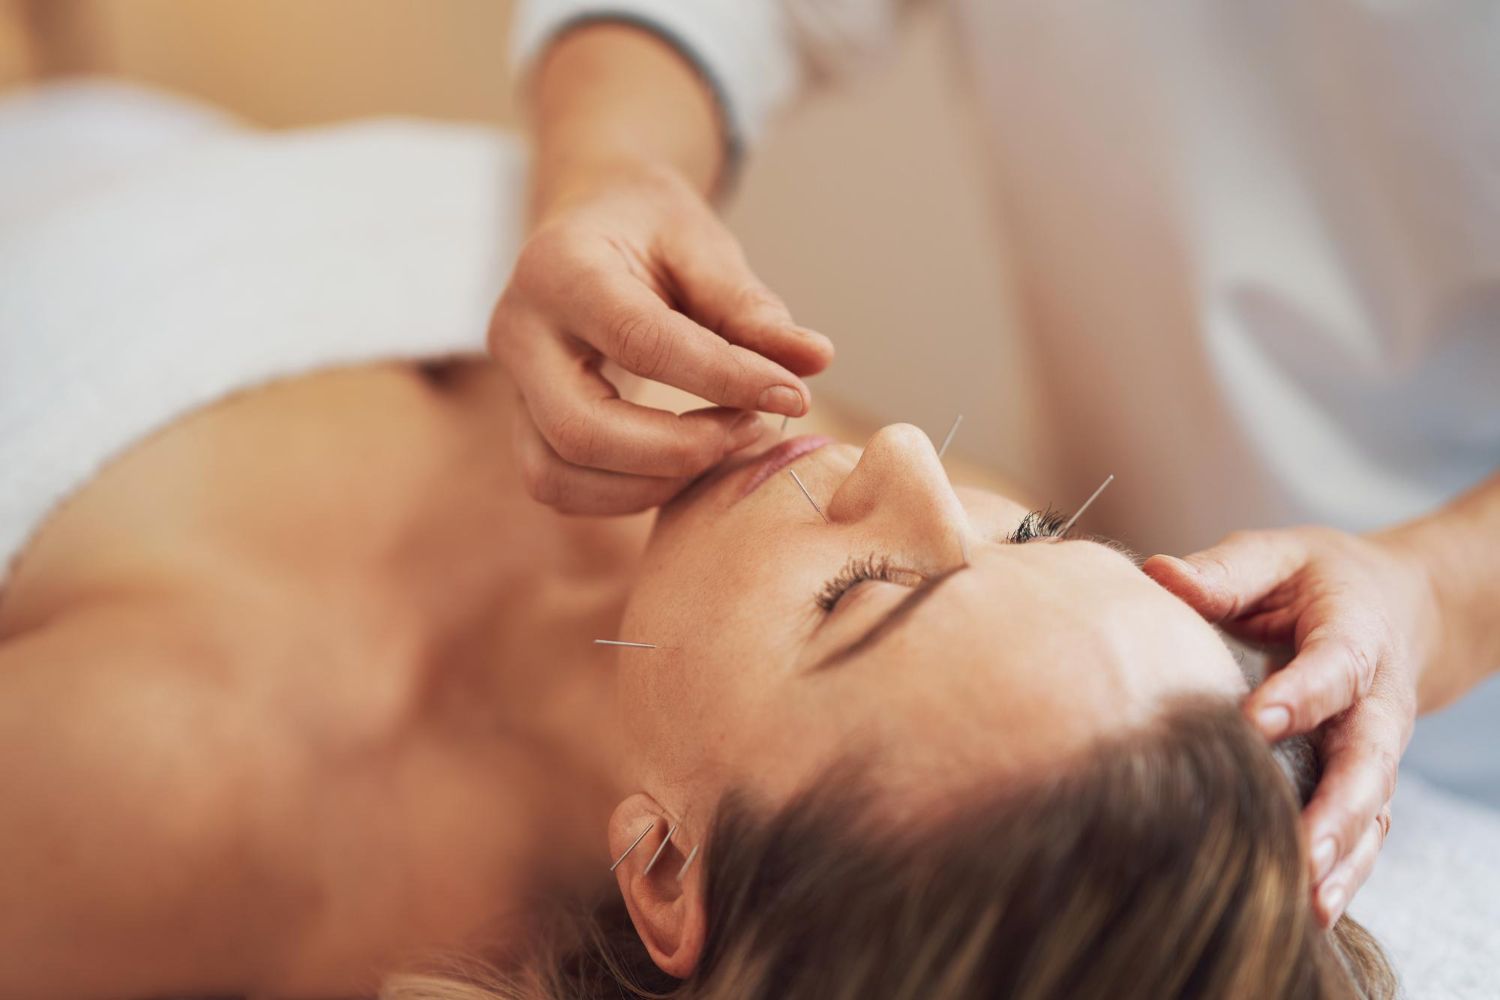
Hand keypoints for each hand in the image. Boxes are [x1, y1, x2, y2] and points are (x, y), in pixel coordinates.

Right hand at [490, 161, 833, 513]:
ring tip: (724, 443)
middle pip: (582, 430)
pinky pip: (558, 487)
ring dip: (653, 482)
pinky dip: (627, 493)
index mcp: (559, 268)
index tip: (793, 394)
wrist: (587, 219)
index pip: (639, 340)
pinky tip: (685, 460)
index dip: (722, 378)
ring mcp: (511, 384)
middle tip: (751, 428)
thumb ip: (748, 306)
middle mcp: (519, 331)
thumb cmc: (649, 227)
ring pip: (559, 474)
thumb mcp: (701, 244)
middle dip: (680, 449)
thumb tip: (815, 362)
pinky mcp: (522, 421)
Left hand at [1143, 526, 1439, 926]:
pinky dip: (1343, 872)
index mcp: (1355, 638)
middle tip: (1299, 848)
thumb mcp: (1276, 557)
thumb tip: (1157, 575)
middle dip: (1337, 807)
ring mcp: (1375, 750)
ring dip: (1341, 857)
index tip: (1254, 722)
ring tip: (1308, 902)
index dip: (1297, 696)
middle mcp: (1375, 703)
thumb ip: (1223, 572)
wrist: (1396, 608)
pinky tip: (1310, 910)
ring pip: (1370, 810)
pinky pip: (1362, 833)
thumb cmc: (1318, 582)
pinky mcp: (1363, 782)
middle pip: (1367, 759)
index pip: (1331, 670)